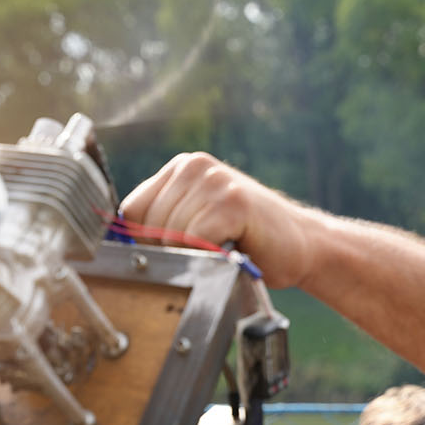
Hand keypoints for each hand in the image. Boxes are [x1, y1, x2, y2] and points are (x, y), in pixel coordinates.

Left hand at [119, 153, 314, 289]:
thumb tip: (120, 248)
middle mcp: (194, 166)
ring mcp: (214, 180)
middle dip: (169, 253)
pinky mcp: (232, 201)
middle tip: (204, 258)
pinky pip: (195, 238)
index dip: (145, 242)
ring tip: (220, 252)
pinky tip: (230, 251)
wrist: (304, 244)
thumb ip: (165, 222)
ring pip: (170, 234)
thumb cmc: (250, 241)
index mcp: (181, 168)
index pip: (131, 210)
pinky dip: (208, 255)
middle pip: (148, 225)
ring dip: (192, 256)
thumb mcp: (198, 222)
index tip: (174, 256)